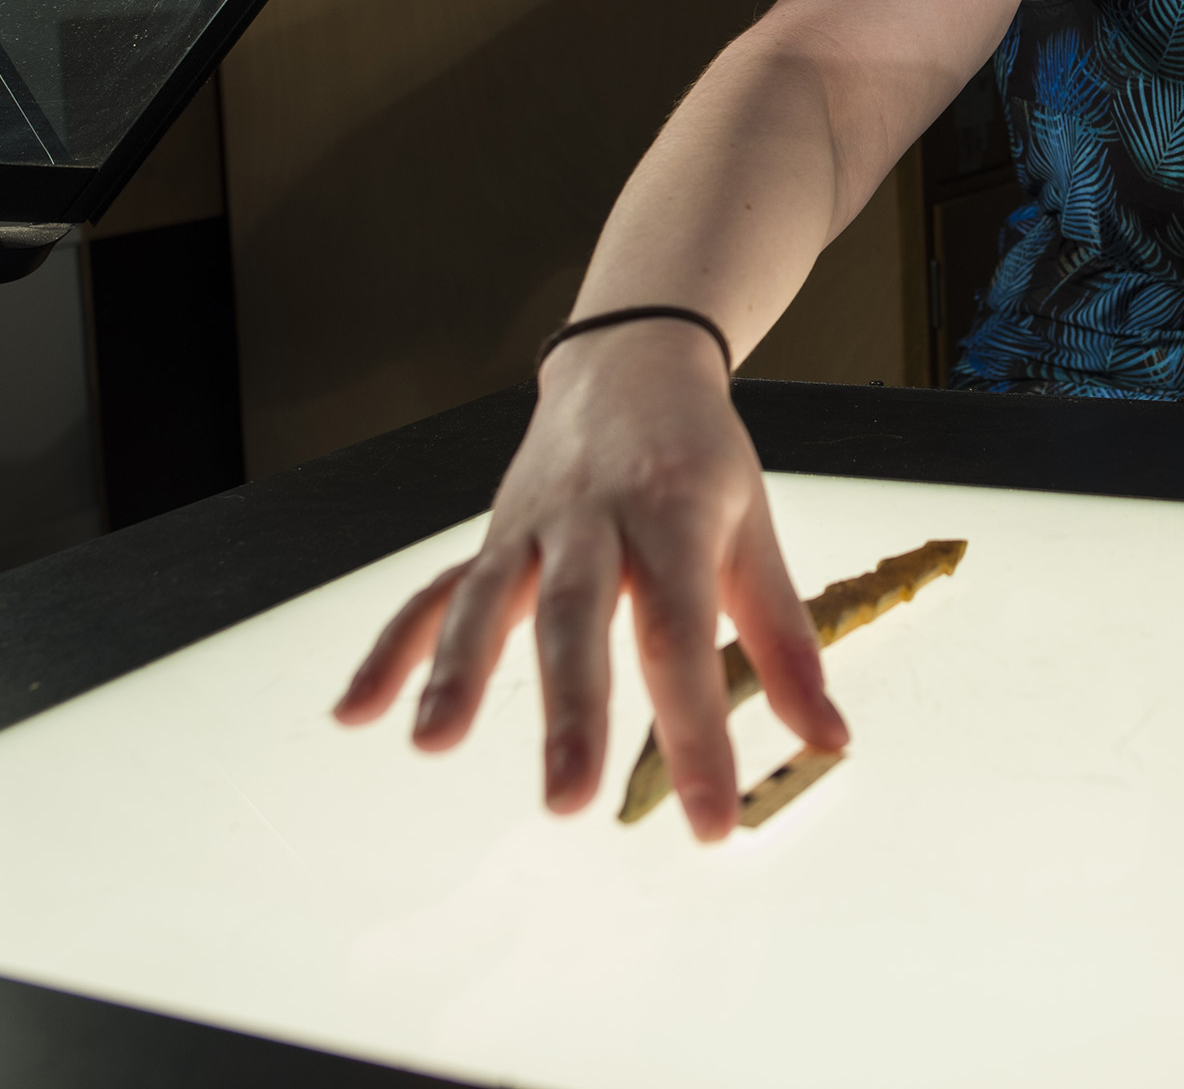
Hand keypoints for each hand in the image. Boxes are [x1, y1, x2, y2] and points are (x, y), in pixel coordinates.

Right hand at [330, 319, 846, 840]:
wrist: (632, 360)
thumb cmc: (700, 455)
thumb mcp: (755, 533)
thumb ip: (786, 641)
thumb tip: (829, 739)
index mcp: (674, 515)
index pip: (684, 637)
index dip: (699, 734)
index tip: (713, 822)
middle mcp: (594, 517)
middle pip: (576, 615)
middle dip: (569, 709)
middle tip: (566, 797)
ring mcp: (530, 525)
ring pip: (488, 597)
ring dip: (456, 671)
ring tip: (434, 744)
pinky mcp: (490, 536)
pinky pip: (433, 593)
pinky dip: (391, 649)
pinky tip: (355, 712)